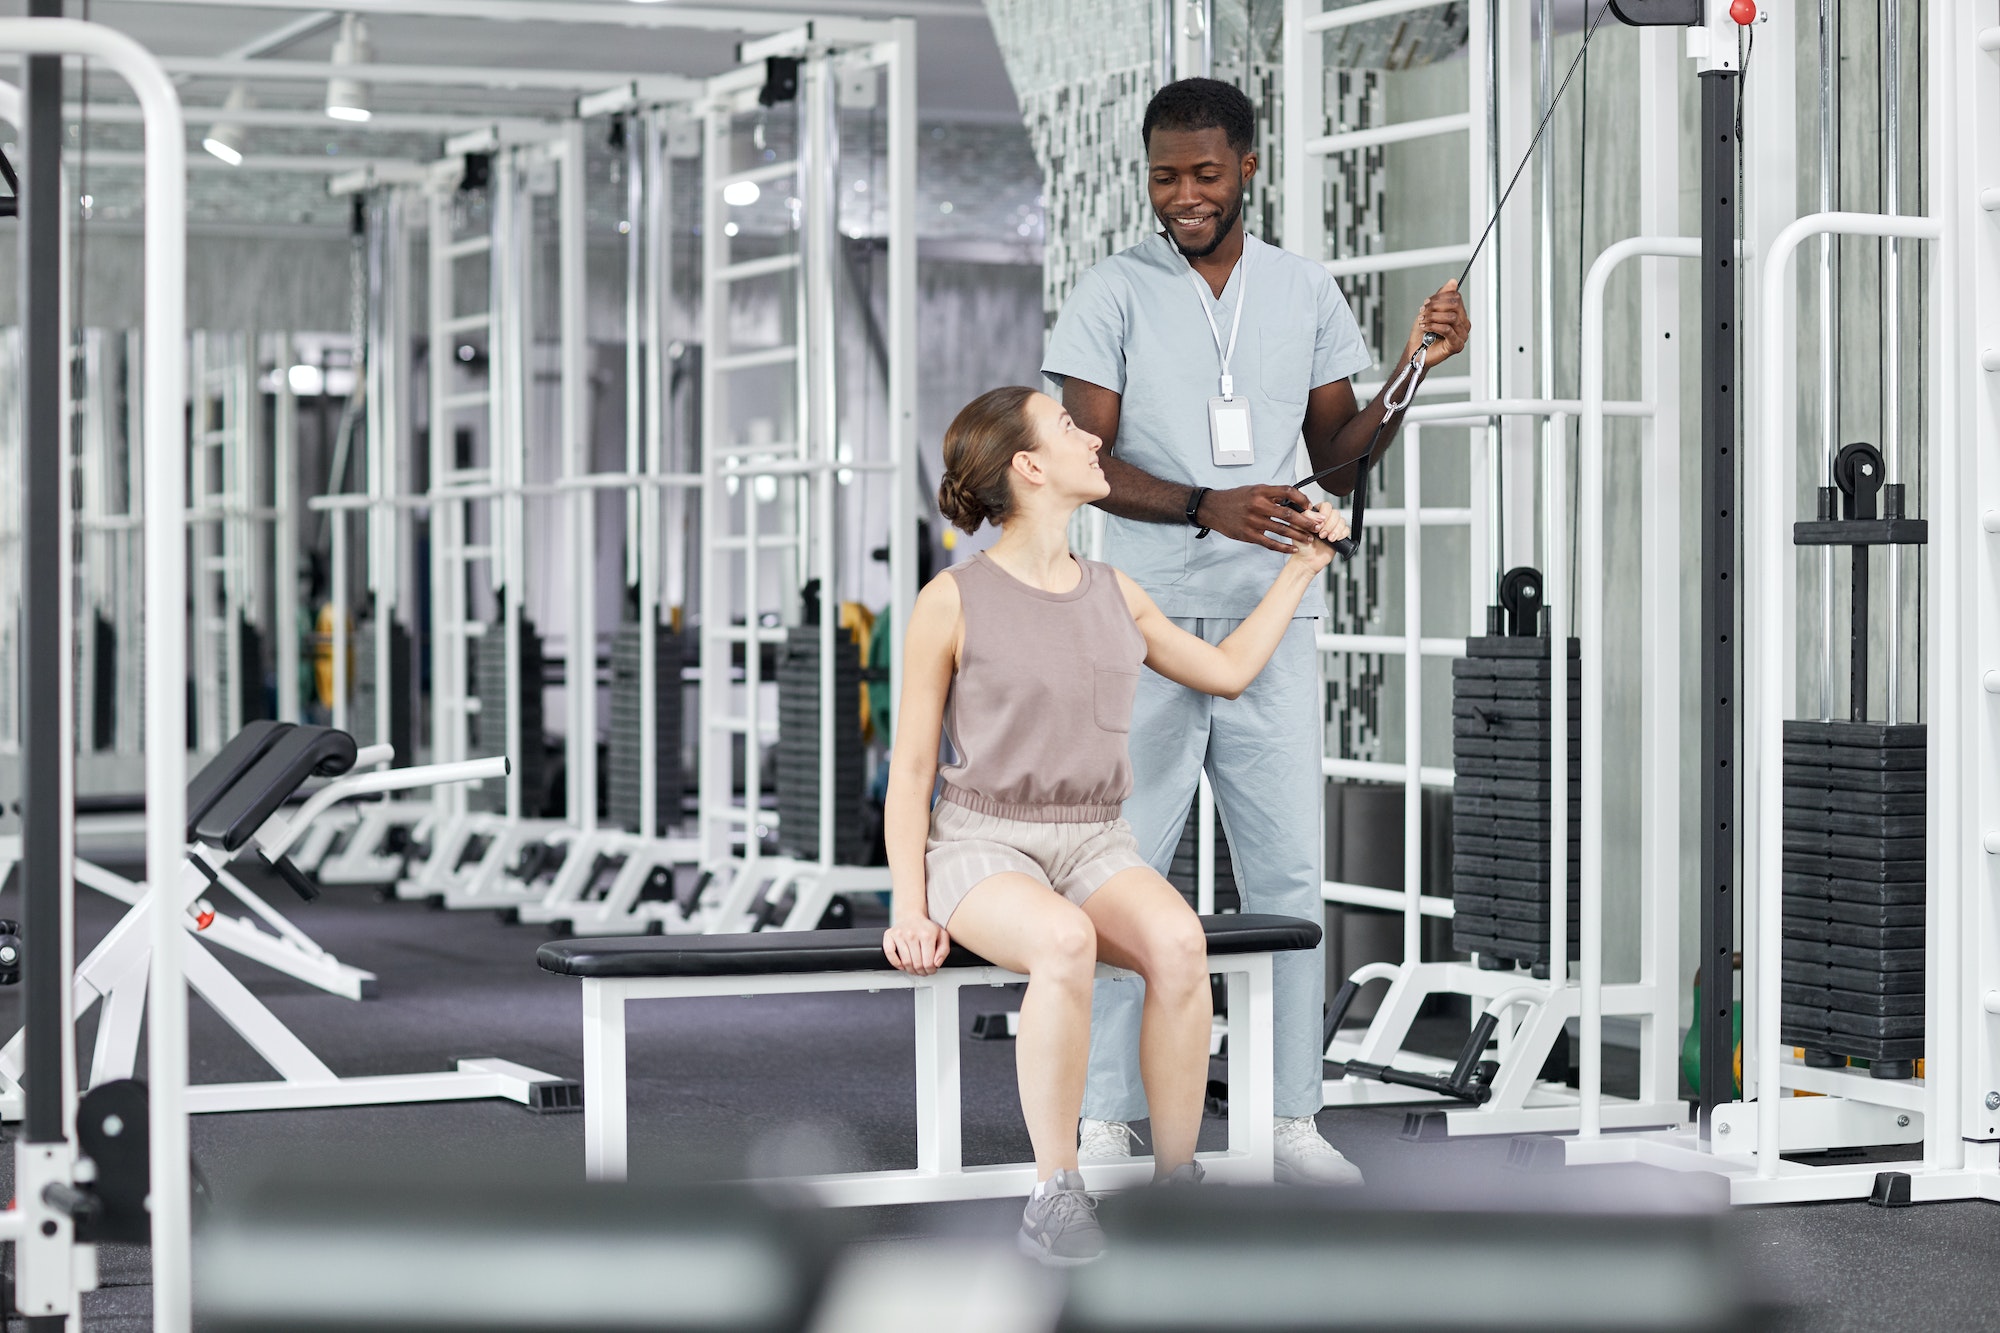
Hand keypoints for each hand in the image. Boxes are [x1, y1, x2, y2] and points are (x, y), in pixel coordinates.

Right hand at [884, 915, 950, 974]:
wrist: (911, 915)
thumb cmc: (926, 928)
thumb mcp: (942, 936)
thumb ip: (944, 950)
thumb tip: (936, 963)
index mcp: (927, 935)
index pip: (929, 962)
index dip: (931, 970)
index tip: (931, 970)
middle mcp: (912, 934)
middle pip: (917, 964)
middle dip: (922, 972)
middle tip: (924, 971)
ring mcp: (900, 934)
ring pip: (905, 962)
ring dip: (911, 970)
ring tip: (915, 969)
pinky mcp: (889, 935)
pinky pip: (889, 953)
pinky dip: (895, 963)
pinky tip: (902, 965)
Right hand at [1196, 484, 1315, 552]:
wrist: (1213, 508)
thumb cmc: (1235, 498)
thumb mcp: (1254, 490)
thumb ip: (1272, 495)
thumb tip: (1293, 500)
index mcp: (1261, 491)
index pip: (1288, 492)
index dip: (1302, 499)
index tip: (1310, 506)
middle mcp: (1258, 505)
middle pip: (1289, 514)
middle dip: (1307, 521)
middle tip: (1319, 526)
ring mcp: (1253, 521)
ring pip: (1282, 530)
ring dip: (1299, 535)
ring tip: (1310, 539)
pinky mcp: (1248, 535)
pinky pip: (1270, 543)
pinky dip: (1283, 547)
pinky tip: (1293, 549)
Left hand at [1286, 502, 1345, 572]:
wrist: (1307, 560)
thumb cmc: (1301, 545)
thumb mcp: (1297, 528)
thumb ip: (1307, 517)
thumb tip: (1321, 516)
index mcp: (1315, 514)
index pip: (1325, 506)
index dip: (1324, 514)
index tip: (1319, 525)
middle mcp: (1325, 519)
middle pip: (1335, 513)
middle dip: (1329, 525)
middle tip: (1321, 535)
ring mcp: (1333, 527)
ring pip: (1342, 521)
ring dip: (1335, 531)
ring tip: (1327, 539)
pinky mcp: (1339, 535)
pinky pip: (1346, 529)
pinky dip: (1341, 535)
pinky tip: (1333, 540)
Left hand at [1401, 279, 1470, 367]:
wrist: (1415, 351)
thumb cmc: (1423, 333)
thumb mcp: (1430, 310)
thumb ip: (1442, 296)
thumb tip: (1453, 281)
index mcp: (1460, 315)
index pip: (1455, 298)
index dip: (1439, 297)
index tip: (1426, 303)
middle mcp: (1464, 325)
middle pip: (1455, 305)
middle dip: (1436, 306)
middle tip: (1423, 311)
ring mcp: (1462, 336)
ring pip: (1451, 317)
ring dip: (1433, 316)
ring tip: (1422, 320)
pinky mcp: (1457, 345)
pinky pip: (1448, 329)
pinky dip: (1434, 326)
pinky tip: (1426, 327)